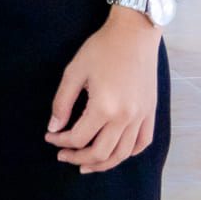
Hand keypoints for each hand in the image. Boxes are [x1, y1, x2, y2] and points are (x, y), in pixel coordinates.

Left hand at [45, 11, 161, 172]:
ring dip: (103, 163)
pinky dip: (128, 153)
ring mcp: (141, 117)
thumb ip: (62, 102)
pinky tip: (115, 153)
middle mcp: (125, 118)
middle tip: (63, 156)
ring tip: (86, 164)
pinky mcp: (151, 113)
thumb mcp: (74, 72)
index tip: (50, 138)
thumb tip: (54, 128)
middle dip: (78, 158)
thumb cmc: (101, 49)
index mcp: (104, 107)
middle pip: (100, 153)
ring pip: (122, 154)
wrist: (134, 35)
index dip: (60, 142)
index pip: (78, 137)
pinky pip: (142, 143)